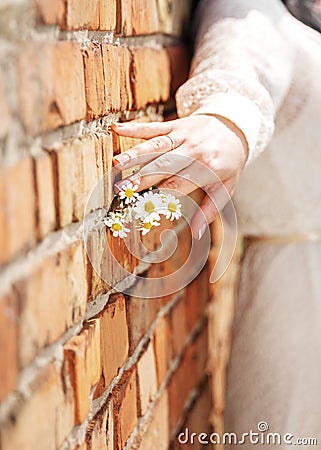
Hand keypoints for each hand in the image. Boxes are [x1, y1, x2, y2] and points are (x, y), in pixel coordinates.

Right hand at [111, 114, 247, 238]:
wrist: (236, 126)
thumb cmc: (229, 162)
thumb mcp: (226, 188)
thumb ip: (210, 210)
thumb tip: (197, 233)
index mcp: (207, 169)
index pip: (177, 185)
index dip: (158, 195)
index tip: (140, 206)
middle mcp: (194, 151)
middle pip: (162, 166)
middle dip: (141, 178)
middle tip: (120, 190)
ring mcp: (182, 135)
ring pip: (155, 146)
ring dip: (134, 155)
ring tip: (116, 164)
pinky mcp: (174, 125)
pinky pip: (153, 126)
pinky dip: (134, 128)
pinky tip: (116, 129)